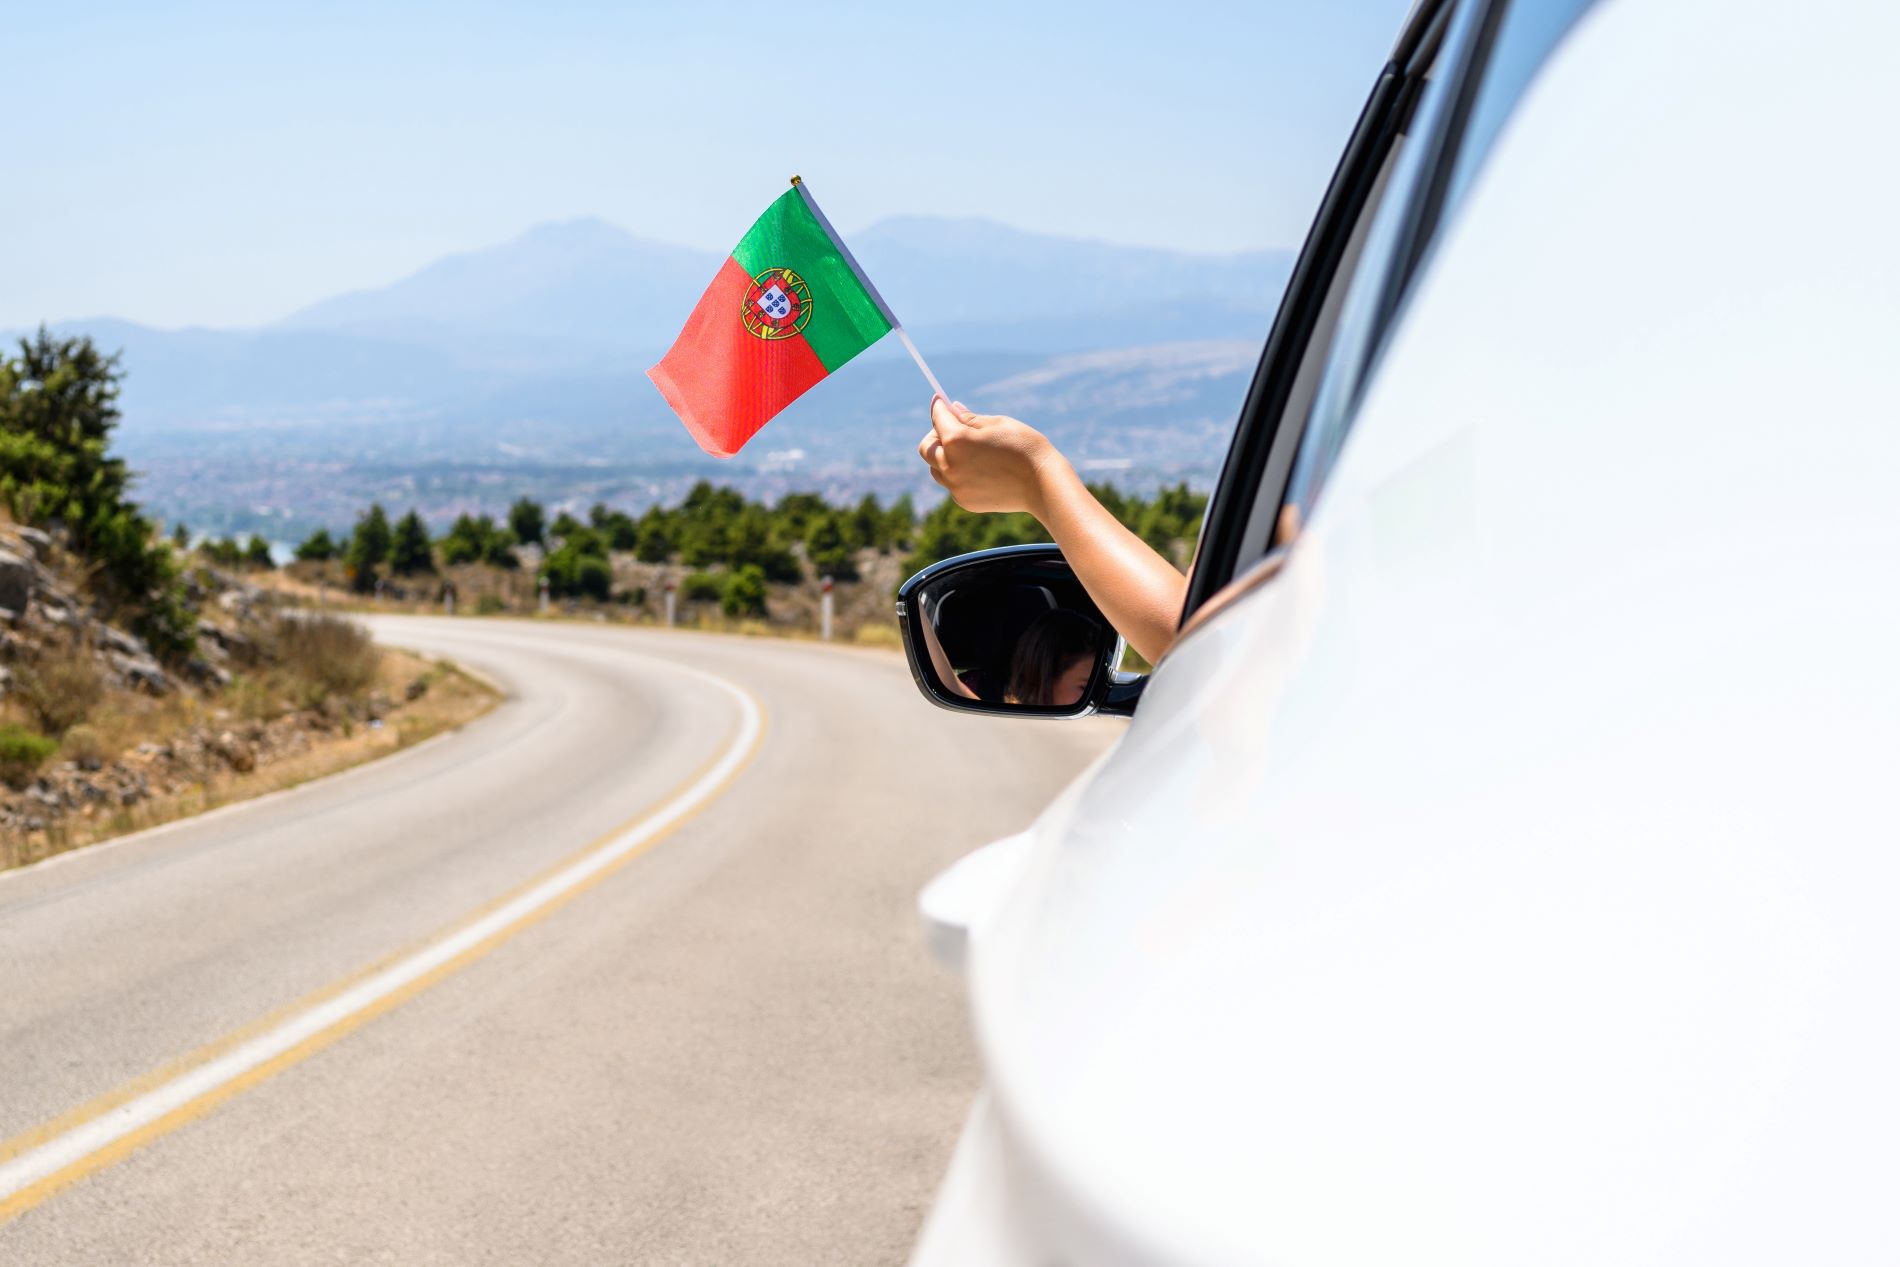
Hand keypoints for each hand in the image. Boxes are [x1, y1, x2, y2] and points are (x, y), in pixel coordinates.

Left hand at [916, 398, 1062, 515]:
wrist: (1042, 483)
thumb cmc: (1022, 446)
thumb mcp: (996, 423)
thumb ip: (969, 418)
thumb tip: (952, 410)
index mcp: (955, 440)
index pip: (937, 418)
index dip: (939, 407)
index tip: (940, 401)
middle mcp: (949, 465)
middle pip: (926, 448)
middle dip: (936, 436)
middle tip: (954, 429)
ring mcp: (956, 486)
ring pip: (937, 469)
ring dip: (945, 458)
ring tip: (971, 452)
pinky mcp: (965, 501)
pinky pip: (953, 485)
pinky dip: (959, 475)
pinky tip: (983, 471)